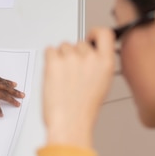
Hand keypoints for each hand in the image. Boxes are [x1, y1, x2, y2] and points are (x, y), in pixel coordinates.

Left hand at [43, 27, 114, 147]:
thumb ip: (98, 65)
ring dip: (60, 58)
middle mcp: (90, 57)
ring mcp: (71, 58)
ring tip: (62, 78)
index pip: (104, 33)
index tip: (90, 38)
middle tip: (71, 74)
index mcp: (105, 62)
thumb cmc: (83, 109)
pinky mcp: (54, 62)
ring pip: (63, 47)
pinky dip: (49, 59)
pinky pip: (49, 50)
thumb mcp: (102, 84)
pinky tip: (53, 73)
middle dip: (74, 55)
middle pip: (79, 43)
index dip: (95, 33)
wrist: (70, 122)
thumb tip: (90, 55)